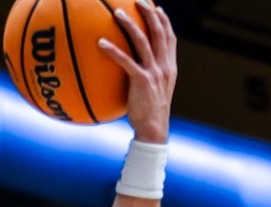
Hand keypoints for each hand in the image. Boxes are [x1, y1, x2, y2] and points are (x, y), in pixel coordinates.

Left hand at [99, 0, 177, 143]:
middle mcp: (164, 66)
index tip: (157, 8)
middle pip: (159, 32)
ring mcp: (154, 72)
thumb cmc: (149, 113)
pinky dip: (113, 51)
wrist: (154, 130)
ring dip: (130, 24)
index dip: (164, 21)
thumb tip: (134, 68)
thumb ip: (149, 76)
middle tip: (138, 0)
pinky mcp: (142, 81)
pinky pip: (126, 61)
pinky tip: (100, 43)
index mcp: (169, 67)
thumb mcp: (154, 91)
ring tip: (116, 13)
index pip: (170, 38)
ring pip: (143, 41)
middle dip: (149, 13)